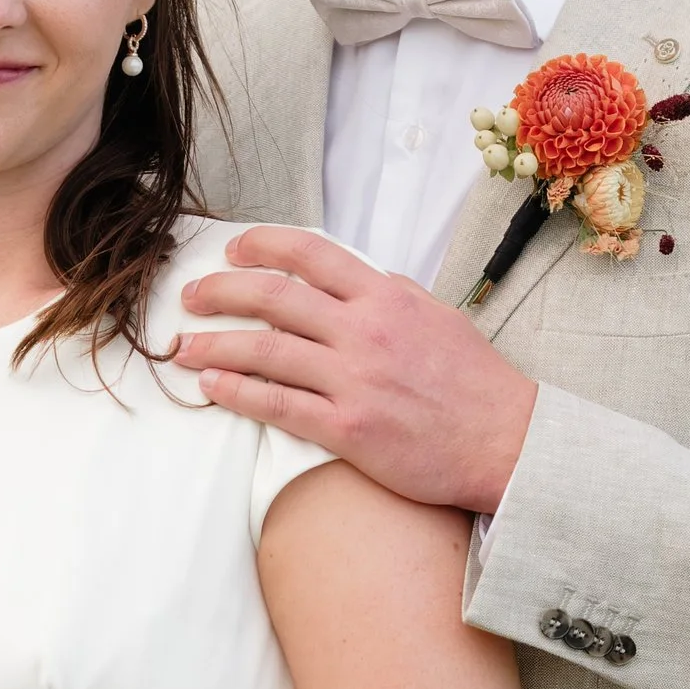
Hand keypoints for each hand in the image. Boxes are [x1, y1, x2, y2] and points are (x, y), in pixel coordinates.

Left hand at [174, 228, 537, 517]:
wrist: (507, 442)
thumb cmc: (476, 383)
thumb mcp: (437, 317)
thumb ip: (391, 296)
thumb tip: (355, 281)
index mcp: (385, 297)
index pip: (311, 253)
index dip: (262, 246)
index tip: (234, 251)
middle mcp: (365, 332)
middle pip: (274, 297)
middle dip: (222, 291)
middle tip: (192, 296)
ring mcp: (354, 381)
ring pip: (265, 351)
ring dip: (214, 345)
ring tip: (182, 346)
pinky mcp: (348, 429)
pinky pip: (277, 405)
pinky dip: (237, 393)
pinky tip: (210, 387)